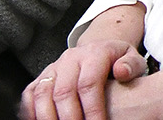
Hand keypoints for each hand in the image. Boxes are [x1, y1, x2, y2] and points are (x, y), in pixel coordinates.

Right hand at [26, 19, 148, 119]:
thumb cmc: (118, 60)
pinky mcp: (40, 77)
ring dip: (48, 117)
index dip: (92, 109)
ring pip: (42, 93)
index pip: (89, 83)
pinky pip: (29, 95)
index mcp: (94, 53)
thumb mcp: (133, 59)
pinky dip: (31, 112)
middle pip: (63, 92)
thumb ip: (132, 66)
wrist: (99, 50)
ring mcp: (53, 67)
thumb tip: (122, 72)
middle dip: (70, 118)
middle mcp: (70, 59)